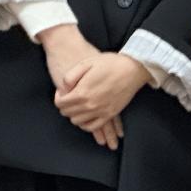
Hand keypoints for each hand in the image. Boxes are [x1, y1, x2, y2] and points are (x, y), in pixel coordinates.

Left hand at [39, 26, 121, 150]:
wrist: (132, 68)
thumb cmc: (109, 63)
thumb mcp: (86, 63)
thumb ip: (70, 76)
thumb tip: (64, 89)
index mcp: (82, 92)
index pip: (60, 104)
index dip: (58, 97)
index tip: (63, 91)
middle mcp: (90, 105)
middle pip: (67, 113)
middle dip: (65, 106)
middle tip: (69, 98)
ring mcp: (101, 111)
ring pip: (78, 122)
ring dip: (74, 115)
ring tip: (77, 105)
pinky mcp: (110, 114)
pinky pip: (92, 127)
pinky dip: (85, 124)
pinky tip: (85, 117)